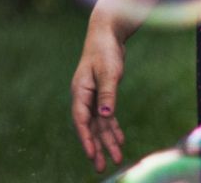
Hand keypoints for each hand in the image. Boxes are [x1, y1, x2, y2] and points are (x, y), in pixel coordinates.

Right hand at [70, 20, 127, 171]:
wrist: (106, 34)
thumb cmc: (105, 50)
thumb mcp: (108, 72)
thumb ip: (107, 94)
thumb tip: (106, 115)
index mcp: (80, 91)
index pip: (81, 119)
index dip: (86, 138)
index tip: (92, 154)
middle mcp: (84, 96)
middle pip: (90, 126)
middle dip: (96, 147)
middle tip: (101, 166)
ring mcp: (93, 96)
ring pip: (99, 124)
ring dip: (107, 141)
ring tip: (116, 158)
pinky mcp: (103, 93)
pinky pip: (107, 116)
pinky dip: (113, 128)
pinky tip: (119, 140)